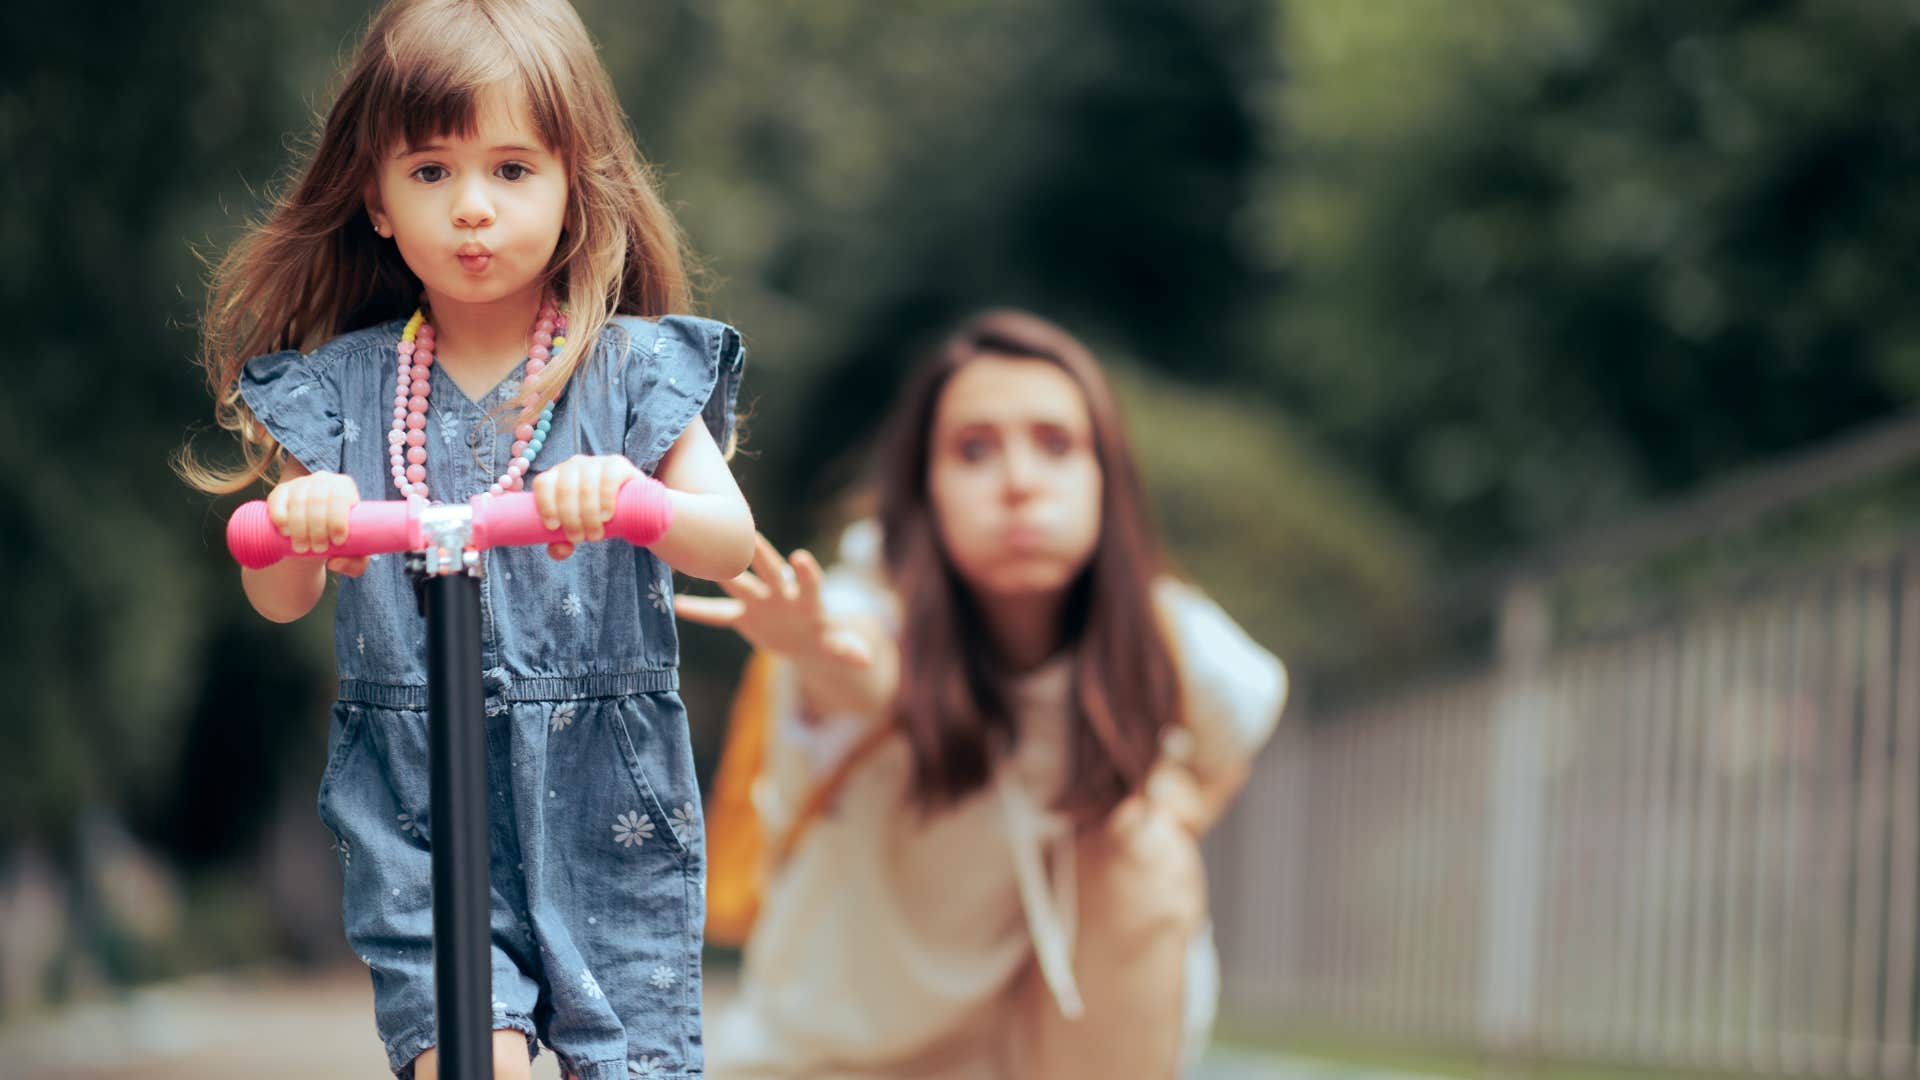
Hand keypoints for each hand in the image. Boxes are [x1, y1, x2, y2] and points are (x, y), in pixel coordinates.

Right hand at [267, 470, 368, 575]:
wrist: (312, 536)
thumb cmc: (337, 541)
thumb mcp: (354, 553)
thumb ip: (356, 564)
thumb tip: (334, 563)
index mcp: (345, 487)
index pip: (341, 498)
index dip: (338, 519)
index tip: (337, 542)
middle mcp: (323, 480)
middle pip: (318, 500)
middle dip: (318, 528)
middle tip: (318, 549)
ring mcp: (300, 484)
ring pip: (298, 502)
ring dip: (299, 527)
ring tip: (302, 548)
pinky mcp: (280, 492)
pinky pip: (278, 499)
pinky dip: (280, 516)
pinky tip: (285, 531)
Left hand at [532, 453, 641, 559]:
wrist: (631, 506)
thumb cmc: (596, 517)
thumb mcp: (577, 529)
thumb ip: (563, 543)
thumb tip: (561, 550)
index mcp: (556, 477)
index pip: (543, 483)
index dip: (545, 505)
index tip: (554, 527)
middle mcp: (573, 465)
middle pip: (565, 489)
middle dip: (571, 518)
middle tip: (580, 538)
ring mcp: (595, 462)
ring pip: (586, 487)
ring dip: (589, 515)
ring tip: (595, 534)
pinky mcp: (617, 465)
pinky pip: (608, 479)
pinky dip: (605, 500)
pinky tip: (606, 516)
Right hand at [675, 533, 874, 668]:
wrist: (805, 640)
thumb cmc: (825, 639)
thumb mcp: (837, 647)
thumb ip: (848, 650)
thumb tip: (867, 659)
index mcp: (808, 599)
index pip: (809, 581)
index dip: (805, 571)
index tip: (800, 557)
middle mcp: (782, 593)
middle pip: (769, 569)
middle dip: (760, 554)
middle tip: (745, 534)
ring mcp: (759, 601)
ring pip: (738, 583)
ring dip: (721, 572)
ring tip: (697, 555)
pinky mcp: (743, 615)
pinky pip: (717, 614)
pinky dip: (698, 612)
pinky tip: (673, 606)